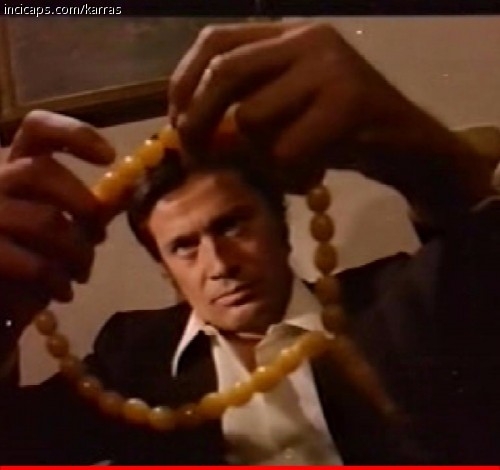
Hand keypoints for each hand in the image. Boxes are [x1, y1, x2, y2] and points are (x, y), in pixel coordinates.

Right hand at [0, 110, 114, 341]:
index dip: (72, 134)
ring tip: (82, 274)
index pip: (35, 131)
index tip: (109, 155)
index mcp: (16, 173)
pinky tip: (63, 292)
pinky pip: (34, 263)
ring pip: (45, 221)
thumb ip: (90, 211)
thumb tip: (128, 189)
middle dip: (81, 204)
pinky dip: (58, 280)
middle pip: (39, 172)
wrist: (2, 307)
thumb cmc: (33, 265)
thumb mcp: (66, 233)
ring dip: (77, 253)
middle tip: (99, 235)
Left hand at [168, 22, 413, 174]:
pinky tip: (313, 174)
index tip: (175, 121)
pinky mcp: (348, 104)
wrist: (405, 145)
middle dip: (198, 119)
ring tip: (289, 166)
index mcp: (289, 36)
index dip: (184, 81)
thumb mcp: (288, 111)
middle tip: (193, 155)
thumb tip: (186, 131)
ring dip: (260, 157)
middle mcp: (308, 41)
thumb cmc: (339, 132)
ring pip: (254, 119)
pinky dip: (289, 174)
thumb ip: (242, 109)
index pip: (217, 41)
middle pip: (226, 73)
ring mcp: (330, 69)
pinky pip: (286, 150)